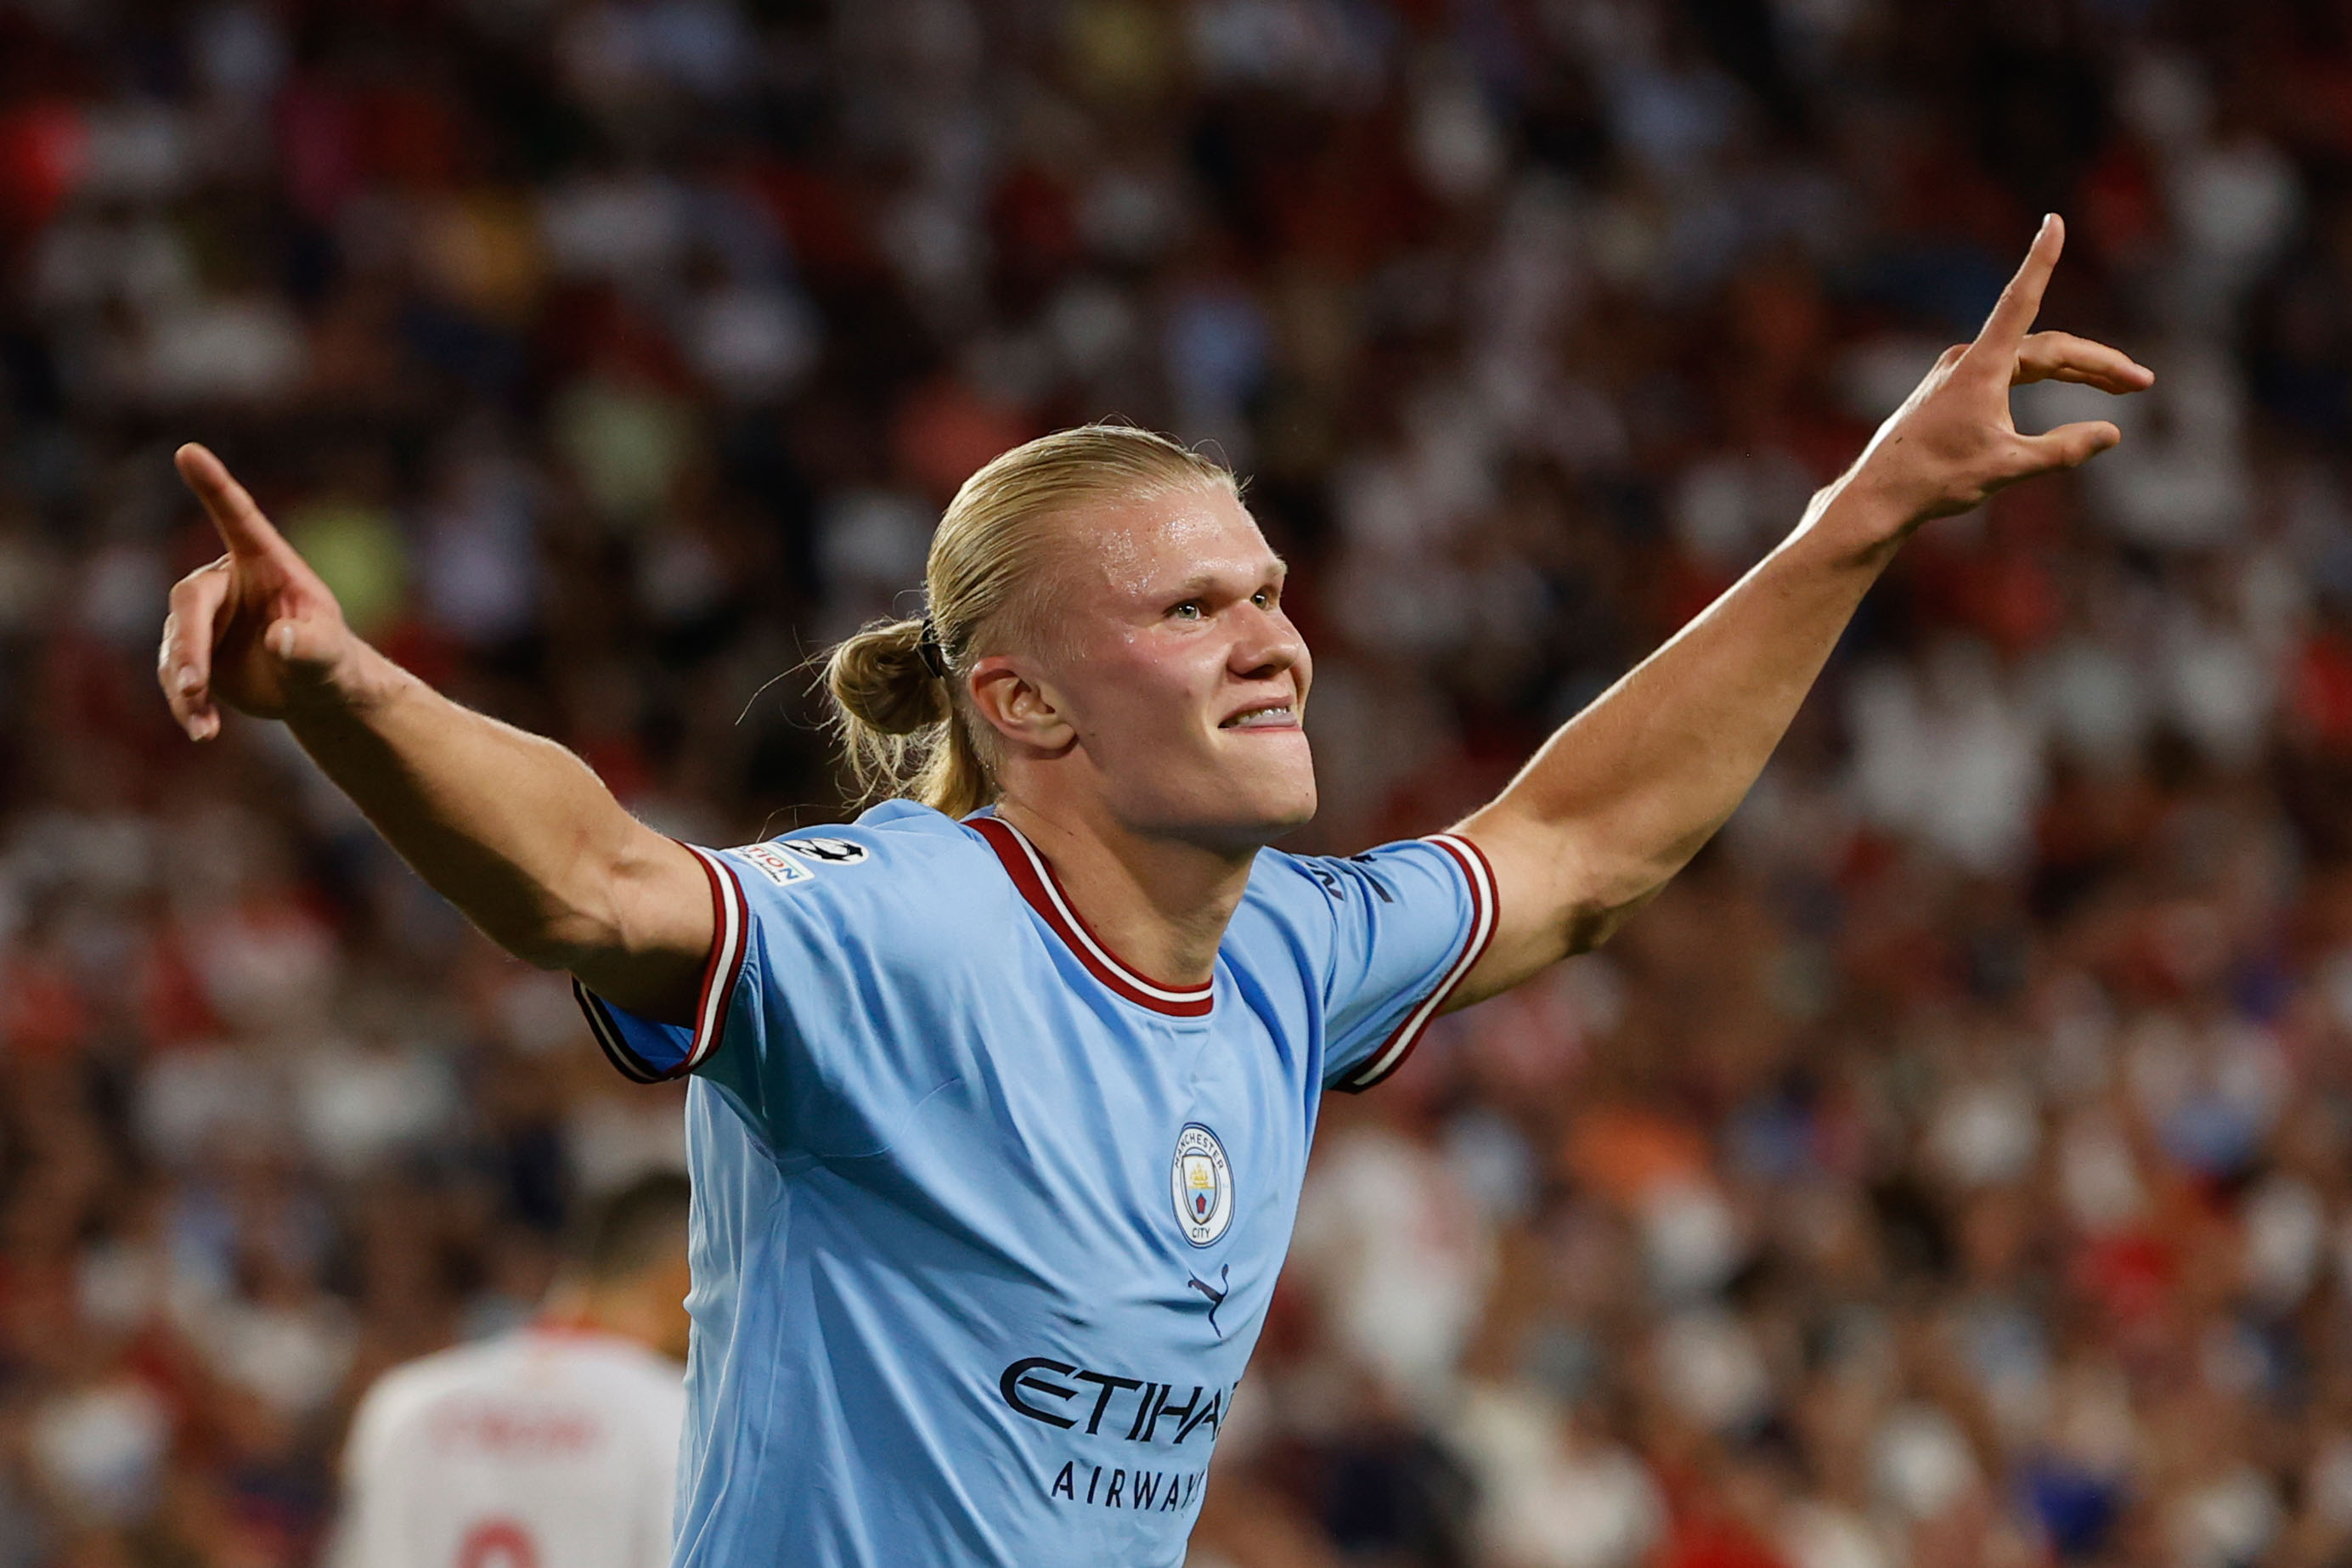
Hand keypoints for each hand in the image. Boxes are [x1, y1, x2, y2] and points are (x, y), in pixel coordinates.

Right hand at [159, 444, 368, 740]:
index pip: (237, 517)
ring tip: (202, 721)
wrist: (316, 690)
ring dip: (184, 683)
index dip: (213, 486)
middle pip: (189, 603)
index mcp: (266, 563)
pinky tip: (203, 731)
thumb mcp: (329, 656)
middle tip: (195, 686)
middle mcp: (227, 581)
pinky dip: (185, 704)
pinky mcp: (192, 649)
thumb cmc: (332, 660)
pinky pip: (176, 674)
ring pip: (176, 644)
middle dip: (189, 646)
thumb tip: (279, 638)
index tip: (188, 451)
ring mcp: (205, 616)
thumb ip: (310, 645)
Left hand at [1847, 214, 2152, 531]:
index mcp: (1981, 367)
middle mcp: (1969, 360)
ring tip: (2122, 387)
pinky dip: (2045, 377)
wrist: (1878, 496)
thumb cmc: (1935, 480)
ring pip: (2031, 361)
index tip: (2053, 222)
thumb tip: (2112, 433)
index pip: (2020, 301)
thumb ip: (2062, 450)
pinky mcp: (1955, 388)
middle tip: (2142, 382)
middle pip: (2047, 348)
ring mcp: (1959, 373)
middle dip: (2097, 364)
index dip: (2041, 260)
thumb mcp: (2007, 467)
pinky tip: (2071, 383)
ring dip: (2076, 371)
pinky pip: (2011, 371)